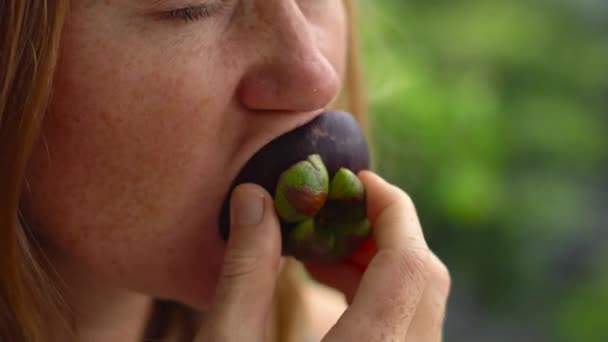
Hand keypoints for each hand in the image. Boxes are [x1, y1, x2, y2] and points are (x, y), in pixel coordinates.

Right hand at [195, 171, 449, 340]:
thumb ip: (244, 271)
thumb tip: (254, 198)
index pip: (409, 264)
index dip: (391, 209)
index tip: (357, 179)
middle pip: (425, 278)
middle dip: (385, 231)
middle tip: (335, 210)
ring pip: (421, 301)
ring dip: (381, 262)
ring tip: (324, 248)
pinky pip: (410, 323)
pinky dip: (380, 292)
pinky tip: (331, 284)